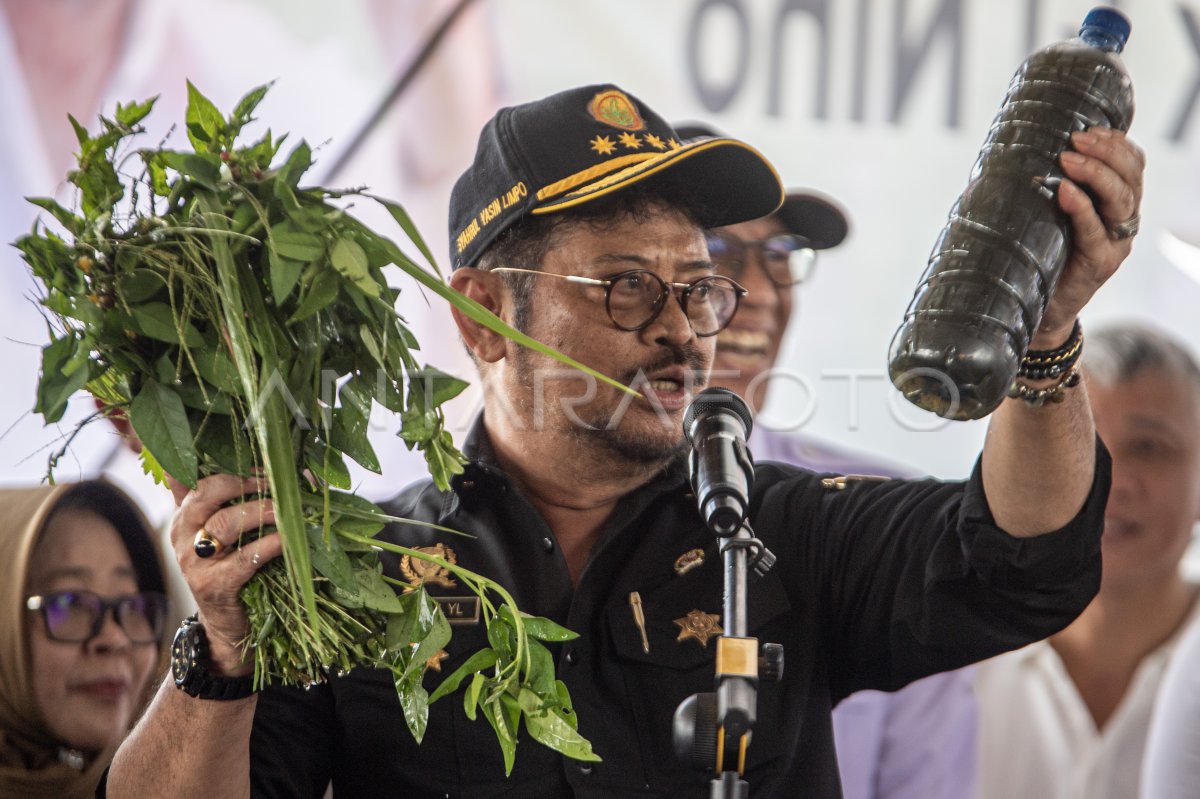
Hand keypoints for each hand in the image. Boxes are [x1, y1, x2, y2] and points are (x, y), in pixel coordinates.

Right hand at [167, 474, 281, 674]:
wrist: (227, 629)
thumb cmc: (234, 571)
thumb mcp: (229, 535)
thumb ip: (237, 502)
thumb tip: (276, 466)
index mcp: (185, 516)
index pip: (191, 477)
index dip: (227, 465)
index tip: (259, 462)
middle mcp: (183, 535)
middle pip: (206, 493)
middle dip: (244, 482)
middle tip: (276, 481)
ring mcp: (194, 562)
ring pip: (224, 523)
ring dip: (262, 511)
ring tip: (288, 509)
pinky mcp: (213, 586)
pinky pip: (243, 559)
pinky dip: (270, 545)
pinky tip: (288, 539)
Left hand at [1033, 127, 1144, 346]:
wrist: (1039, 308)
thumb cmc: (1040, 256)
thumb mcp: (1048, 215)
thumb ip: (1049, 187)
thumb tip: (1015, 151)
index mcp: (1116, 205)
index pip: (1132, 165)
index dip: (1116, 143)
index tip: (1088, 128)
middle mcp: (1123, 221)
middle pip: (1131, 177)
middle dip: (1106, 152)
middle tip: (1075, 140)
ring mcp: (1115, 243)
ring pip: (1121, 199)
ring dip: (1095, 173)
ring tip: (1068, 159)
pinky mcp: (1101, 264)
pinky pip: (1096, 231)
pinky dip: (1082, 208)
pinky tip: (1065, 192)